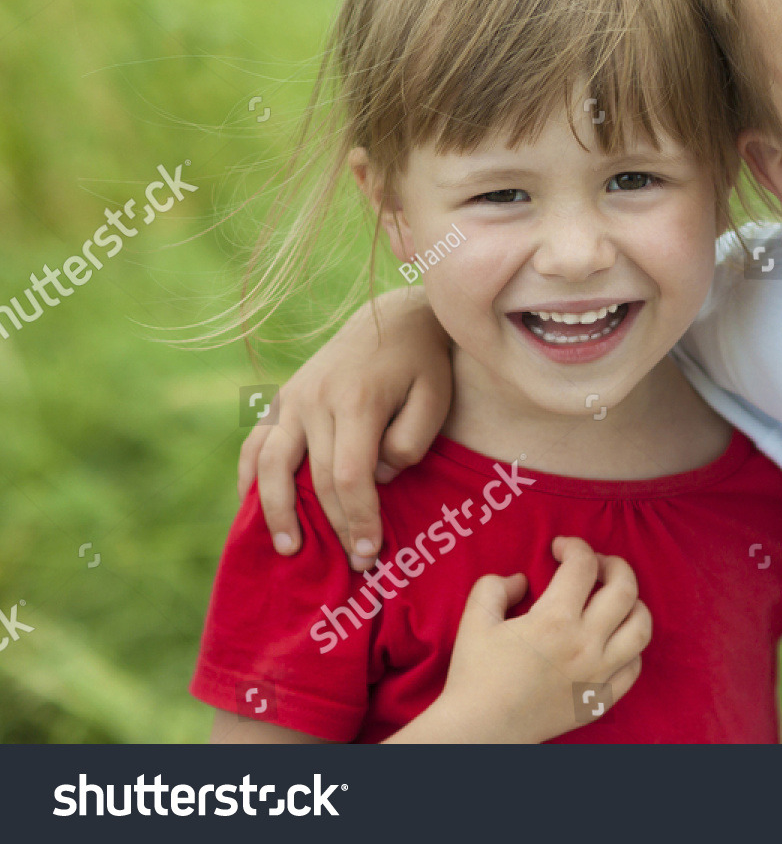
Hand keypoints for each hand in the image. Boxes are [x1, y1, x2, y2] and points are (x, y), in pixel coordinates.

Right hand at [238, 287, 453, 569]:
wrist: (393, 315)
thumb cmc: (422, 364)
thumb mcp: (434, 399)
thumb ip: (408, 443)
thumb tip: (376, 480)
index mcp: (357, 401)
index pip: (350, 477)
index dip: (358, 519)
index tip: (370, 552)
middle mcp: (316, 399)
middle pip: (314, 479)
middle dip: (332, 526)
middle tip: (352, 563)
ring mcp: (292, 398)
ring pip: (270, 463)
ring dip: (275, 511)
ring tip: (289, 549)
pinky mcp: (282, 398)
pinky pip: (255, 443)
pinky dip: (249, 476)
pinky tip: (252, 507)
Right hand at [387, 538, 651, 742]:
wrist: (480, 731)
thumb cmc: (475, 675)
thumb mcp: (474, 619)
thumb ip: (496, 586)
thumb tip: (522, 580)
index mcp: (555, 620)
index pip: (583, 565)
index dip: (574, 546)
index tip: (560, 547)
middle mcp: (586, 645)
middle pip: (625, 589)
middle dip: (614, 565)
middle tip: (595, 564)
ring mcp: (599, 675)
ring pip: (641, 628)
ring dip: (634, 604)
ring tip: (614, 599)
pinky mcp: (600, 700)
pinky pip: (634, 667)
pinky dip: (631, 648)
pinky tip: (613, 640)